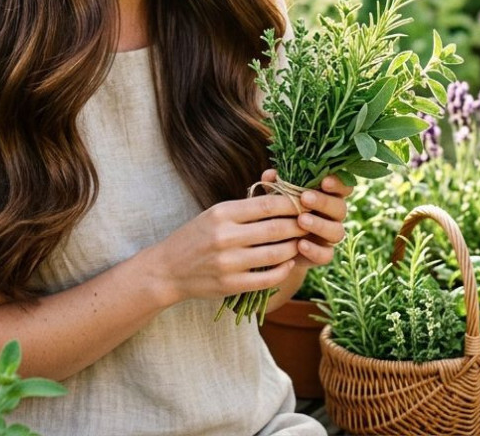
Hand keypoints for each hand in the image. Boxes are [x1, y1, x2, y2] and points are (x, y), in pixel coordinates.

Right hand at [143, 192, 308, 305]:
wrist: (168, 269)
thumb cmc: (196, 237)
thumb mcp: (215, 214)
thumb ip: (246, 207)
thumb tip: (282, 195)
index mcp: (222, 213)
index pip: (268, 204)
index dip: (292, 203)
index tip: (305, 202)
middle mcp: (225, 237)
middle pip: (277, 229)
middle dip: (300, 226)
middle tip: (312, 223)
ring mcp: (229, 263)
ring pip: (276, 254)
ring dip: (294, 248)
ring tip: (302, 242)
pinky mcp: (231, 285)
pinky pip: (267, 278)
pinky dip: (283, 270)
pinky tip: (288, 263)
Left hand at [262, 169, 351, 270]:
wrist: (274, 245)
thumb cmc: (280, 212)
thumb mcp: (277, 197)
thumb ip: (276, 186)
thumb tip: (270, 174)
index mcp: (328, 196)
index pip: (343, 187)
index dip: (338, 184)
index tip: (325, 181)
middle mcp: (333, 216)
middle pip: (340, 208)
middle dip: (323, 202)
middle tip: (305, 198)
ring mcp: (330, 237)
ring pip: (337, 231)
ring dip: (320, 225)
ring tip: (301, 221)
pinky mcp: (324, 255)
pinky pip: (326, 255)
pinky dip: (314, 250)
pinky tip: (300, 245)